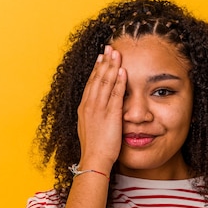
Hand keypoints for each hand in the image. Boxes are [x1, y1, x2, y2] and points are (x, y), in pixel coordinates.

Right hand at [76, 45, 126, 172]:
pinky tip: (123, 71)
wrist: (94, 160)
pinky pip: (115, 94)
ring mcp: (99, 109)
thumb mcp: (90, 128)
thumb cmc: (94, 149)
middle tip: (109, 48)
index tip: (101, 57)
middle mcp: (90, 105)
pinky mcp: (110, 115)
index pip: (90, 83)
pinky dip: (119, 81)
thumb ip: (94, 117)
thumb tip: (98, 113)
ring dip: (111, 66)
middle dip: (104, 62)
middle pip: (97, 78)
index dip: (96, 69)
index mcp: (84, 108)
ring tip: (116, 53)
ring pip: (105, 82)